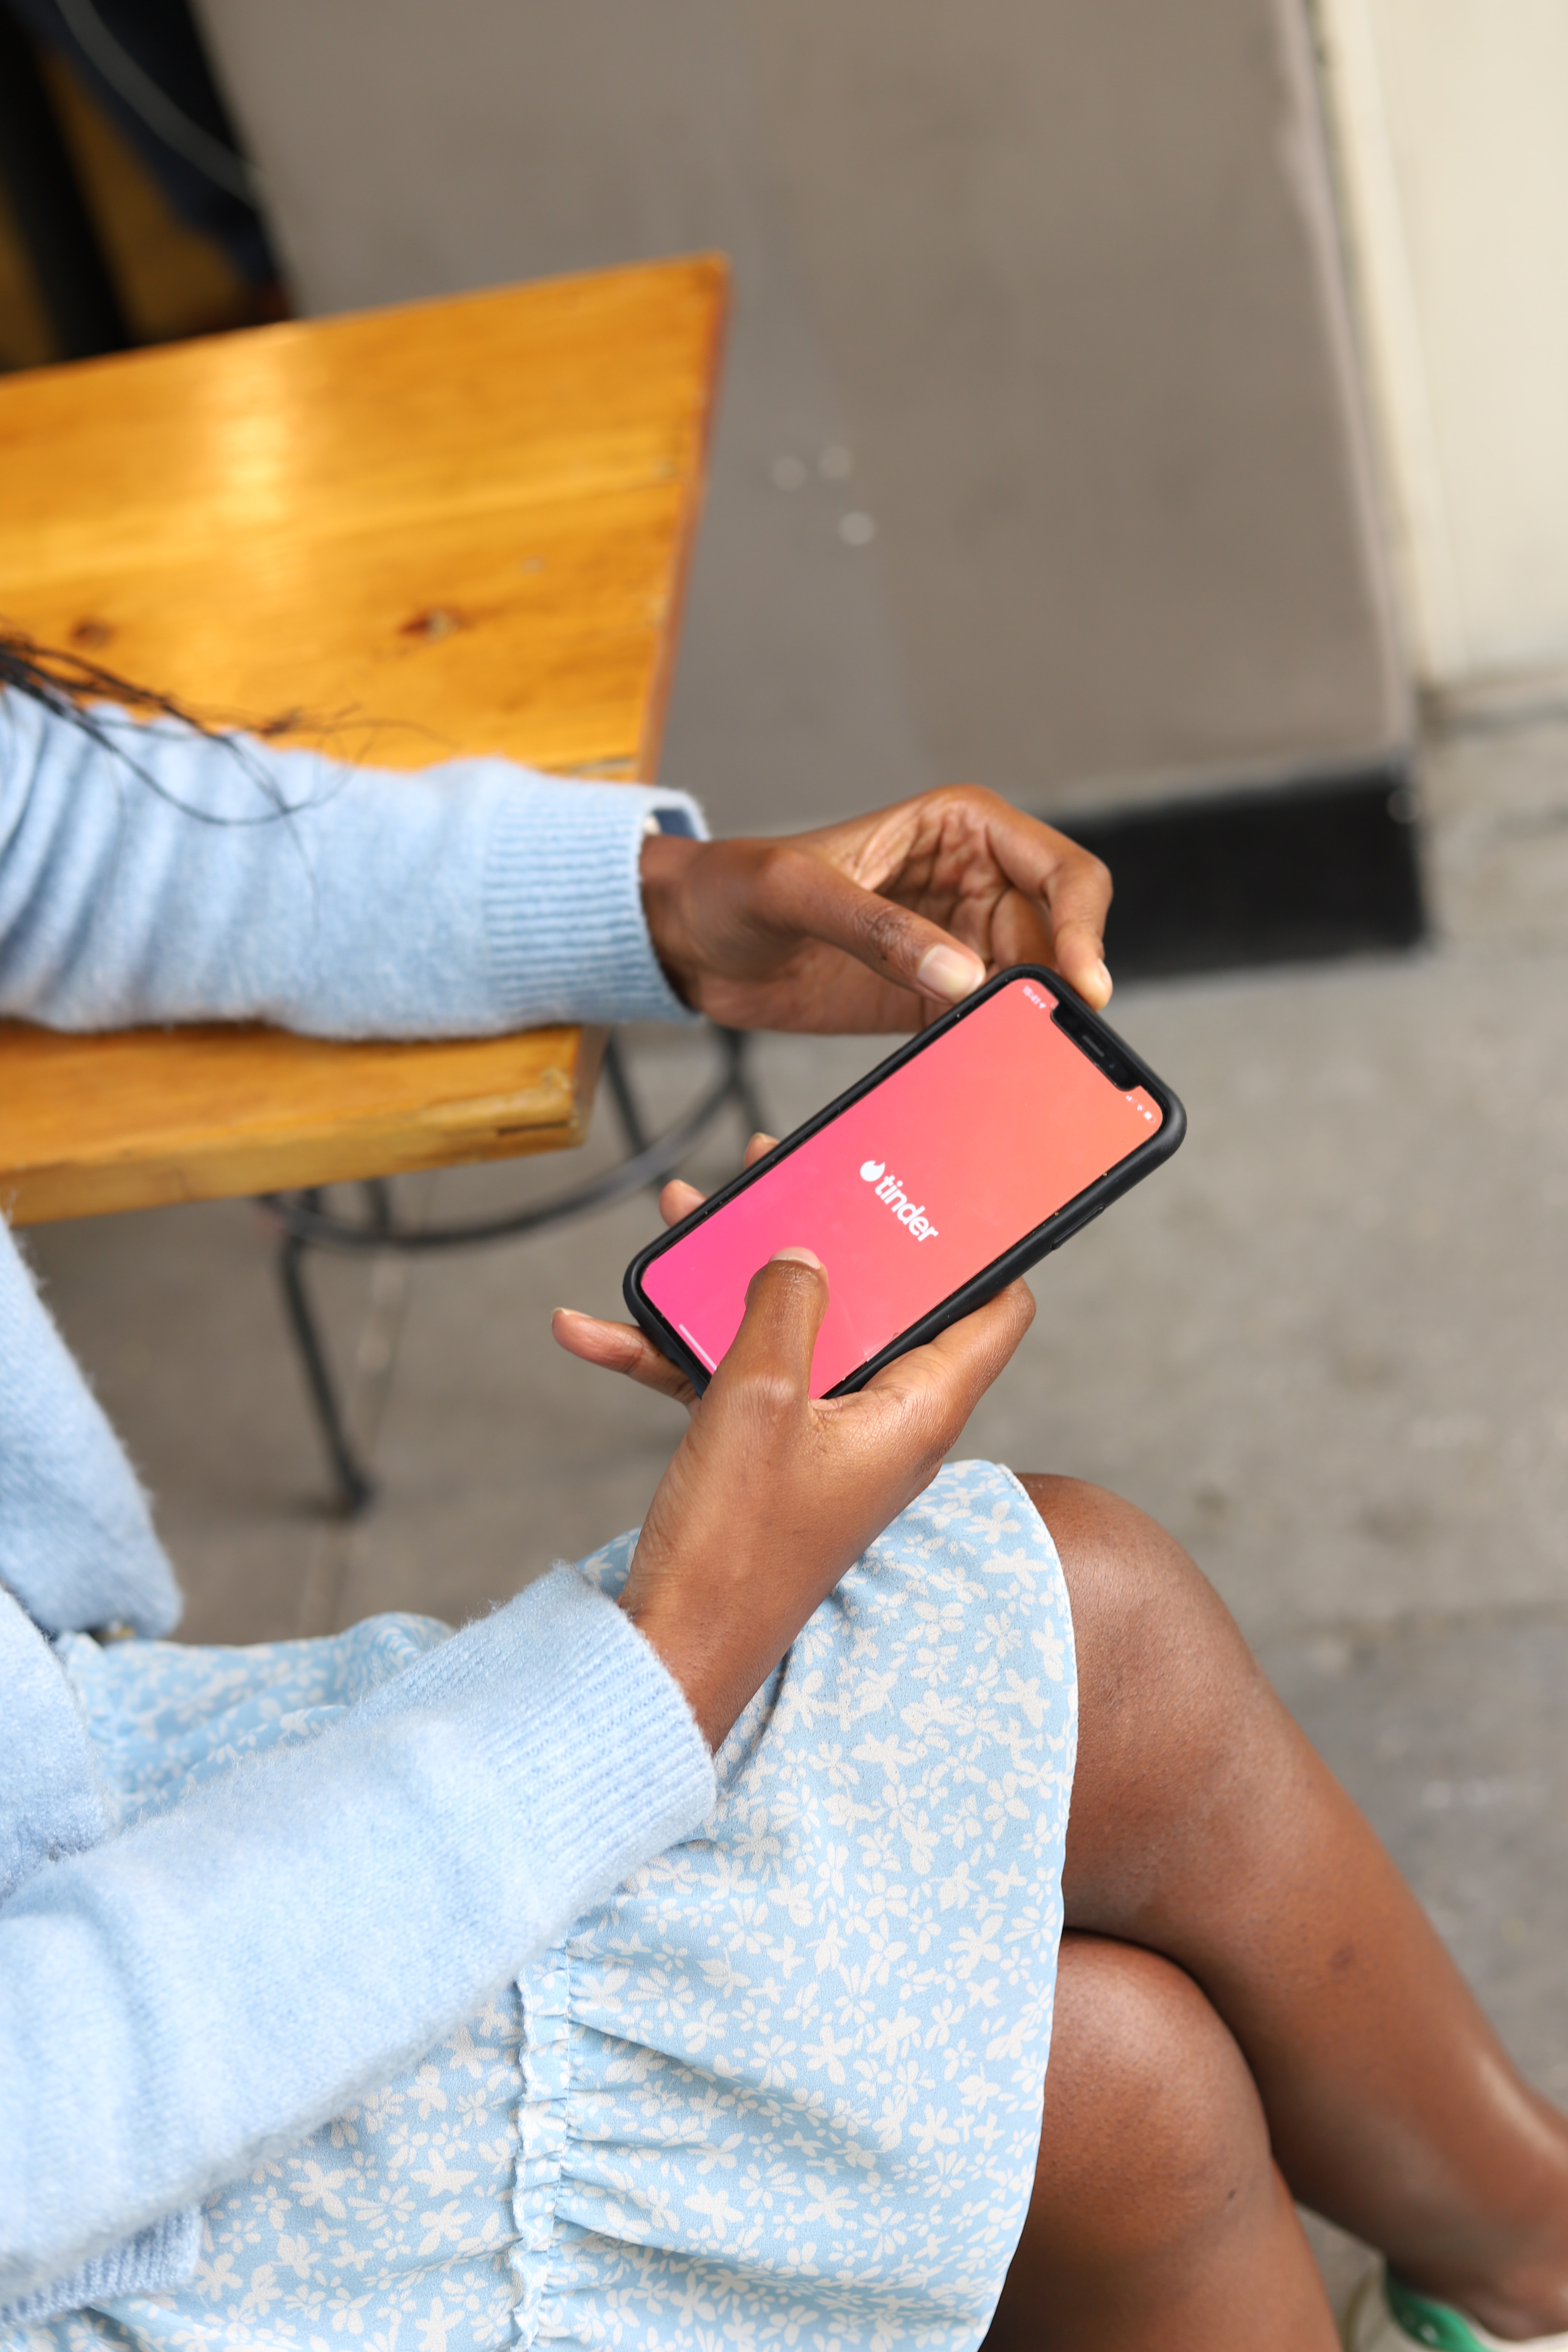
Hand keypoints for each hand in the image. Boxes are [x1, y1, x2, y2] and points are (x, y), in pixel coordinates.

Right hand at [553, 1138, 1034, 1745]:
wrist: (674, 1646)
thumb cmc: (734, 1546)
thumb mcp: (757, 1399)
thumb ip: (784, 1306)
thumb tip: (803, 1252)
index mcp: (916, 1411)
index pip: (994, 1312)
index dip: (983, 1248)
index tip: (954, 1191)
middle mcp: (882, 1421)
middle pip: (876, 1302)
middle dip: (823, 1235)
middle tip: (783, 1173)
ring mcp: (823, 1439)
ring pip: (794, 1330)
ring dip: (732, 1280)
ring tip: (686, 1218)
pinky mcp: (769, 1456)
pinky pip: (733, 1380)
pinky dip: (674, 1353)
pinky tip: (597, 1328)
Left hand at [640, 784, 1112, 1033]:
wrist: (687, 941)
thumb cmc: (732, 885)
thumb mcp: (794, 890)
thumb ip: (876, 928)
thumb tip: (962, 975)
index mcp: (961, 830)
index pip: (1063, 872)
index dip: (1084, 927)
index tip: (1080, 985)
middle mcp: (974, 885)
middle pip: (1057, 941)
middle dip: (1056, 990)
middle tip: (1047, 1043)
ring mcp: (956, 947)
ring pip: (1026, 992)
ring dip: (1025, 1028)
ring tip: (1011, 1065)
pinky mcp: (929, 1001)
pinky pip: (981, 1029)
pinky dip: (986, 1052)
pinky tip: (977, 1075)